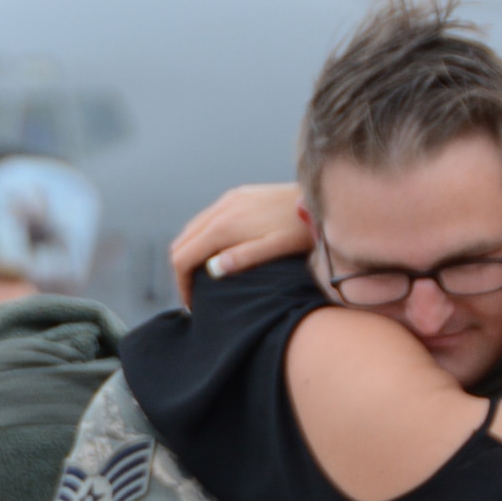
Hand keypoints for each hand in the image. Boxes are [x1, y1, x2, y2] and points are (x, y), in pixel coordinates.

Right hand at [169, 183, 310, 305]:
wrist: (320, 198)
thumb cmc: (301, 229)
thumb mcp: (276, 247)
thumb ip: (243, 257)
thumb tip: (211, 269)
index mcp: (224, 226)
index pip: (183, 258)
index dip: (182, 285)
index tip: (193, 305)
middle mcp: (220, 209)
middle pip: (181, 243)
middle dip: (181, 271)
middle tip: (194, 295)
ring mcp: (227, 200)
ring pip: (191, 230)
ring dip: (190, 254)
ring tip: (202, 277)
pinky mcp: (237, 196)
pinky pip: (206, 218)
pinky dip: (201, 238)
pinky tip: (216, 253)